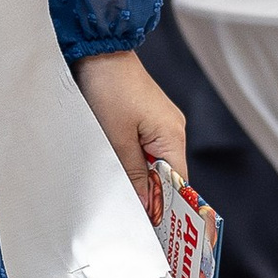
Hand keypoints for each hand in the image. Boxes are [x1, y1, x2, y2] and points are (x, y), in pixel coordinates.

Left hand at [75, 49, 186, 210]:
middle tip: (136, 218)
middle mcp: (172, 129)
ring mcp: (161, 122)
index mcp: (172, 135)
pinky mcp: (147, 117)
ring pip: (154, 162)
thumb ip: (131, 173)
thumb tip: (144, 204)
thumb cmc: (109, 87)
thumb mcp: (116, 138)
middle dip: (152, 194)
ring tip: (125, 196)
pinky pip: (146, 148)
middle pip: (167, 174)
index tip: (157, 227)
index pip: (178, 183)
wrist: (99, 50)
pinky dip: (135, 161)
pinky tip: (120, 169)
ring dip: (140, 177)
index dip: (168, 205)